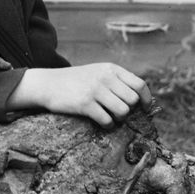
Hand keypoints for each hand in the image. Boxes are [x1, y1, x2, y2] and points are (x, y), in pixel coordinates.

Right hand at [8, 63, 151, 128]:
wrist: (48, 84)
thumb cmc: (76, 81)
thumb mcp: (97, 72)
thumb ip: (117, 80)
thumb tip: (139, 98)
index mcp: (111, 68)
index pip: (139, 84)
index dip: (146, 99)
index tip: (144, 109)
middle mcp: (105, 77)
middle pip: (132, 100)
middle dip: (130, 110)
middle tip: (120, 112)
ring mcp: (95, 90)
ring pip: (123, 111)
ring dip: (120, 119)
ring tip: (111, 117)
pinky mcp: (85, 104)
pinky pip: (107, 120)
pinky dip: (108, 125)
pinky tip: (102, 122)